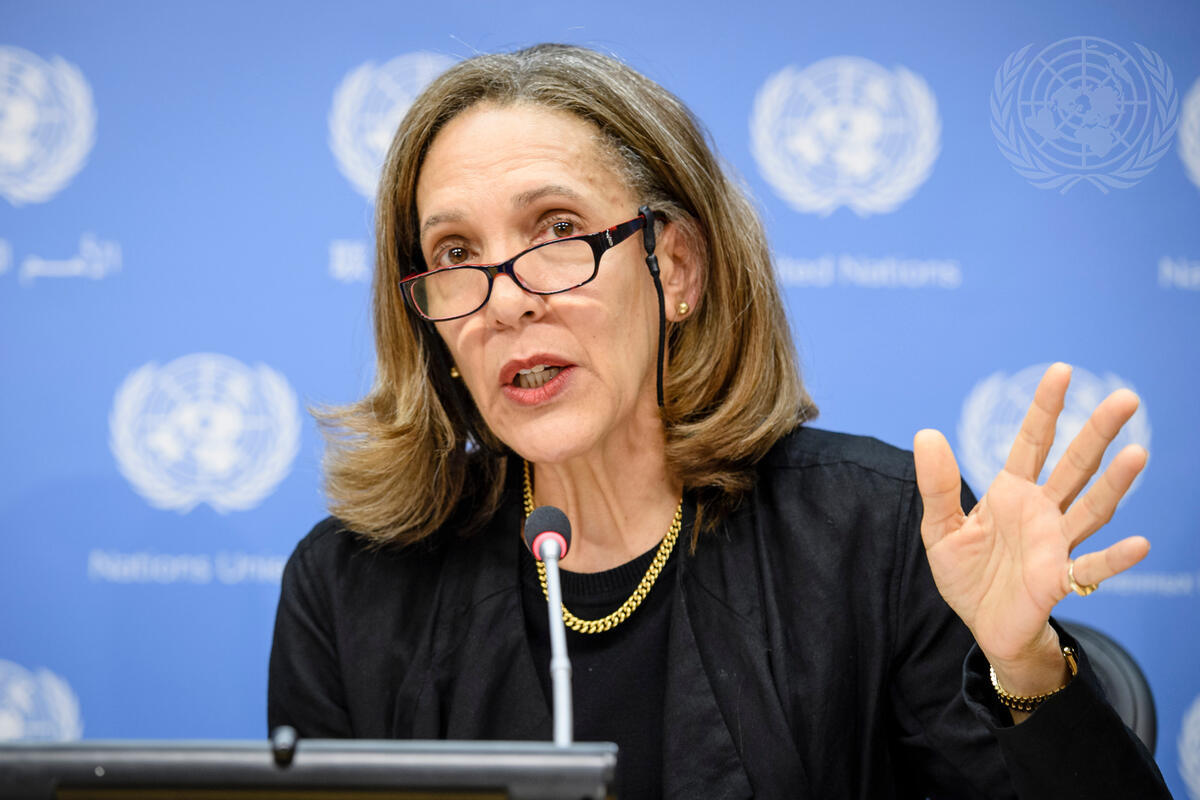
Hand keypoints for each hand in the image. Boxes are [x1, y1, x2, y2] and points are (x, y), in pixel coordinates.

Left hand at [913, 363, 1148, 694]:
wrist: (983, 625)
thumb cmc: (967, 574)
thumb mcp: (940, 528)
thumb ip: (937, 485)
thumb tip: (927, 433)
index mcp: (1011, 493)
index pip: (1032, 442)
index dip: (1046, 408)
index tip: (1062, 371)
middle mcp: (1042, 511)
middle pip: (1075, 465)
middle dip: (1098, 432)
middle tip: (1126, 399)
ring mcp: (1056, 543)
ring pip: (1092, 507)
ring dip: (1115, 484)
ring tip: (1137, 454)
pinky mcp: (1060, 579)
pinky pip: (1092, 567)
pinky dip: (1116, 558)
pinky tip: (1140, 544)